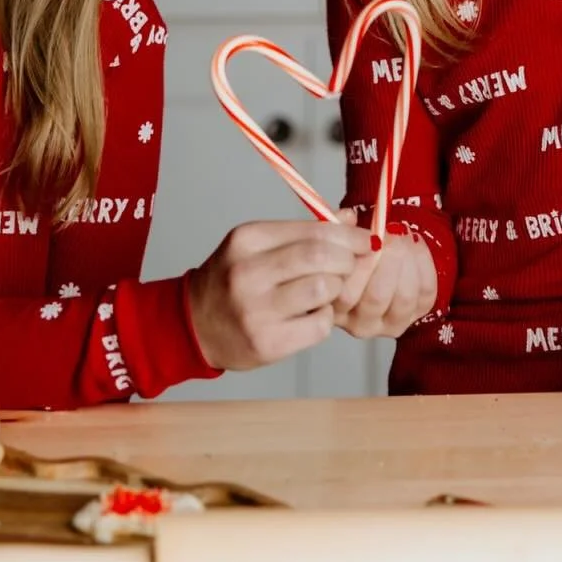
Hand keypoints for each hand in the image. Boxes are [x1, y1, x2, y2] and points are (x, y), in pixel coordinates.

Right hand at [187, 219, 373, 370]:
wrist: (194, 323)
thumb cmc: (233, 279)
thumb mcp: (259, 244)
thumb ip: (304, 231)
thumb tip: (350, 218)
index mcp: (247, 240)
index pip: (313, 231)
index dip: (349, 235)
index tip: (367, 239)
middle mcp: (248, 273)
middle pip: (321, 258)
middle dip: (348, 260)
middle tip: (351, 265)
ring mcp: (256, 311)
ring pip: (323, 291)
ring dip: (336, 290)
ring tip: (326, 291)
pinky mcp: (266, 344)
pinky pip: (318, 326)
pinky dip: (325, 318)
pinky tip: (313, 314)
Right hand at [333, 225, 437, 339]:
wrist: (379, 255)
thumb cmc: (355, 249)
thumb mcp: (338, 239)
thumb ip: (339, 230)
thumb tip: (349, 219)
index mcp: (336, 307)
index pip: (346, 293)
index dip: (360, 261)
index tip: (368, 237)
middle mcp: (360, 324)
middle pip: (377, 297)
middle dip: (388, 258)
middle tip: (389, 234)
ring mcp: (390, 323)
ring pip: (404, 297)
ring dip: (407, 259)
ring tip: (402, 236)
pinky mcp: (416, 315)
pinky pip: (426, 292)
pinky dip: (424, 263)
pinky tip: (414, 244)